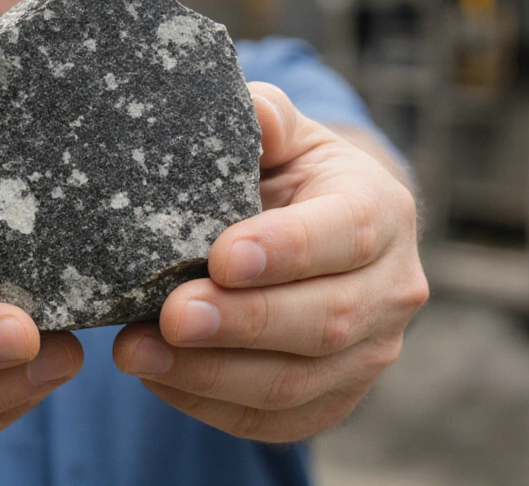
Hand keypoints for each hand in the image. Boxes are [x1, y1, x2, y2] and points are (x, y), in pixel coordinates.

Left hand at [112, 82, 427, 441]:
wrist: (320, 233)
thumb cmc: (291, 175)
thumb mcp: (284, 136)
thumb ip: (265, 119)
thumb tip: (249, 108)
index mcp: (382, 210)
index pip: (347, 233)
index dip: (286, 249)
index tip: (219, 257)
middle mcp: (392, 288)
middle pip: (325, 319)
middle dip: (242, 322)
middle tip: (171, 315)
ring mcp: (369, 354)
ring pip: (296, 382)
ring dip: (210, 374)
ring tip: (136, 353)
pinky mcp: (334, 399)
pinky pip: (274, 421)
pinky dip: (210, 406)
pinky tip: (157, 377)